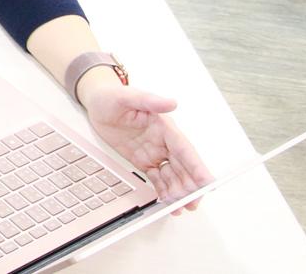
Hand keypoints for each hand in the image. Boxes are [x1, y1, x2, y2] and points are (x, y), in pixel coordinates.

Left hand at [78, 78, 212, 211]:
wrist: (97, 102)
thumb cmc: (112, 96)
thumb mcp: (127, 96)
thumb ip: (149, 100)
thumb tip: (171, 102)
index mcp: (165, 127)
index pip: (185, 149)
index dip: (197, 166)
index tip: (208, 182)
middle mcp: (163, 141)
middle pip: (183, 167)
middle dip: (191, 186)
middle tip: (193, 204)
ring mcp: (154, 152)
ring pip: (172, 175)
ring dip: (178, 192)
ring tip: (181, 208)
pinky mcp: (143, 160)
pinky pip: (157, 178)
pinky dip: (163, 190)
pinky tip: (168, 202)